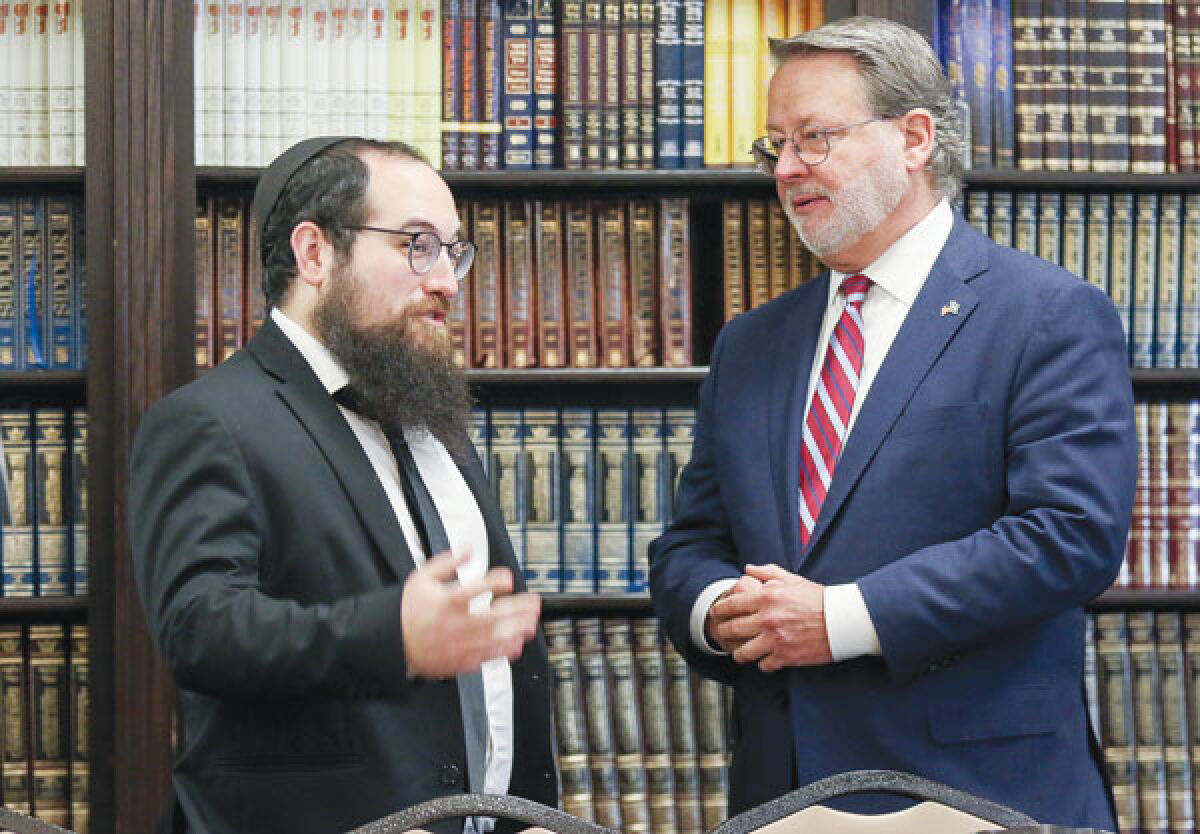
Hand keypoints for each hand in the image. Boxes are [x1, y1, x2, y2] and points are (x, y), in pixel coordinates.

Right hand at [401, 549, 541, 678]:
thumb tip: (468, 550)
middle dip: (517, 609)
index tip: (508, 578)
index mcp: (446, 601)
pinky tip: (516, 644)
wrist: (392, 642)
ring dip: (515, 630)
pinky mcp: (459, 660)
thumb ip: (447, 562)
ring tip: (531, 623)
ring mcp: (459, 644)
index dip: (495, 582)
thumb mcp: (422, 578)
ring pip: (493, 638)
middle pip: (492, 616)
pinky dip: (503, 651)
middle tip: (533, 603)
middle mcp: (455, 624)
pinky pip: (485, 657)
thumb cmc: (408, 611)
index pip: (476, 589)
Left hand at [709, 564, 831, 671]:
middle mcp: (767, 619)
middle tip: (723, 633)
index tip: (716, 613)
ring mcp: (775, 640)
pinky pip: (763, 665)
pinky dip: (763, 663)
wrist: (843, 620)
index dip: (719, 610)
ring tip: (741, 652)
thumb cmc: (819, 598)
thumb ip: (768, 573)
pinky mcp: (785, 657)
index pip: (731, 604)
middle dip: (724, 632)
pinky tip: (766, 659)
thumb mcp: (793, 580)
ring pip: (743, 653)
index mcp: (766, 597)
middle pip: (732, 630)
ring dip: (740, 653)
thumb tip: (747, 569)